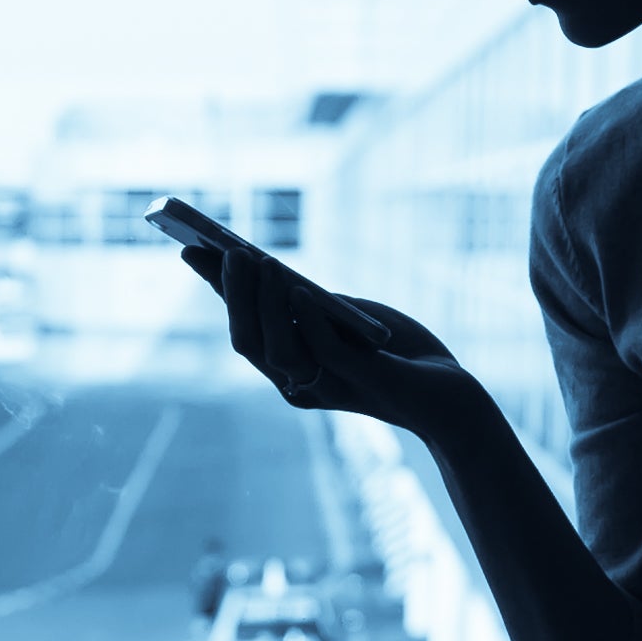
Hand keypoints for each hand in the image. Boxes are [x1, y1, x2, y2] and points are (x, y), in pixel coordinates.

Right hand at [188, 243, 490, 438]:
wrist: (451, 394)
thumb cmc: (397, 353)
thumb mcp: (347, 318)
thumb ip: (313, 305)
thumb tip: (271, 270)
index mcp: (290, 368)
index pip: (241, 326)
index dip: (216, 289)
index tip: (190, 247)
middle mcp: (299, 384)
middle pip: (247, 340)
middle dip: (231, 292)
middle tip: (221, 248)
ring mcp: (329, 385)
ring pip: (277, 348)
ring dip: (263, 302)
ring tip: (256, 259)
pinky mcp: (364, 380)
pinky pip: (325, 350)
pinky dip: (307, 319)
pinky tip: (297, 286)